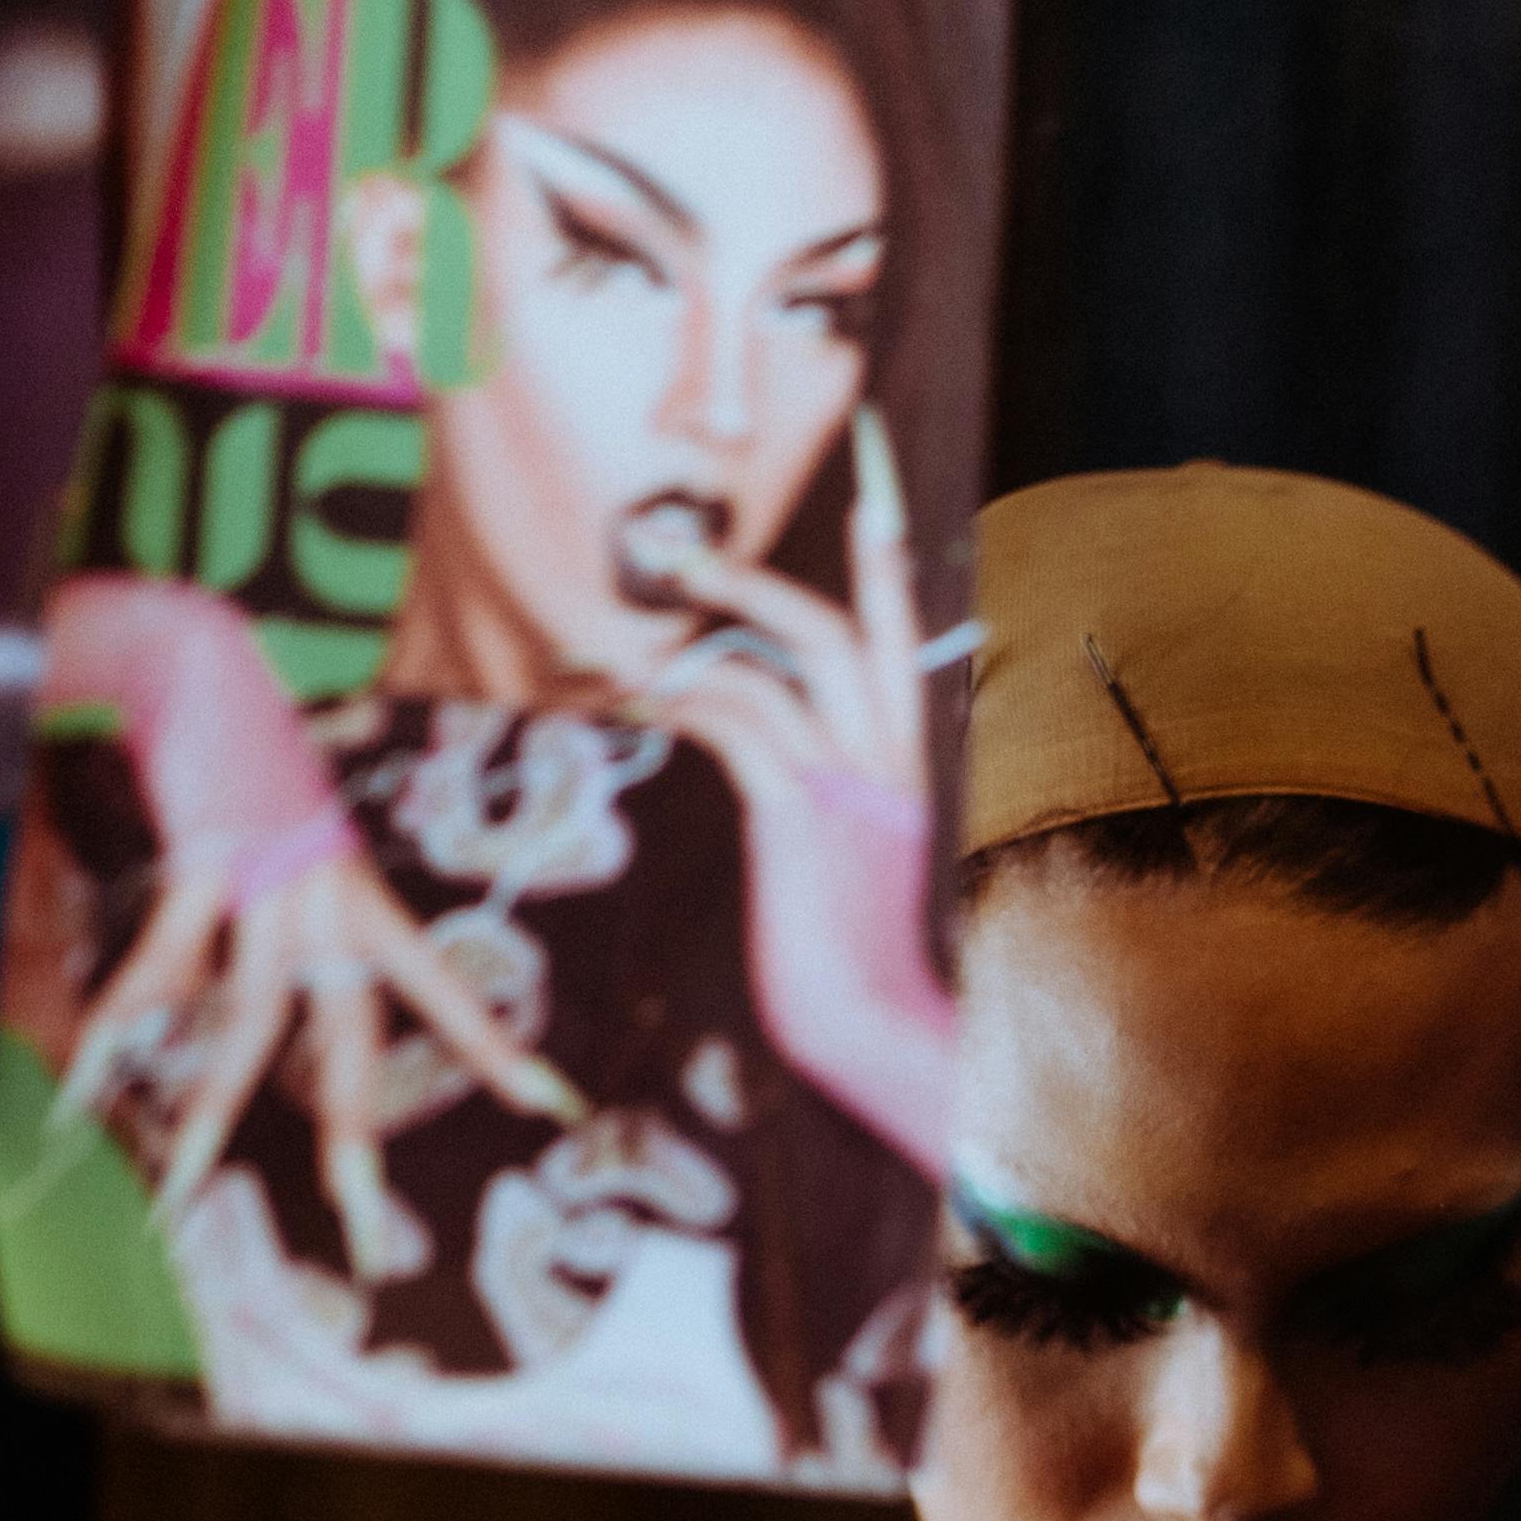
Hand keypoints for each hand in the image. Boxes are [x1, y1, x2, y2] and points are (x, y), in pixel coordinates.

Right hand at [42, 576, 580, 1268]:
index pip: (439, 986)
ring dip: (214, 1108)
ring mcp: (265, 880)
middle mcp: (325, 894)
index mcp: (357, 892)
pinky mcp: (200, 857)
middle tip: (362, 1235)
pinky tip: (94, 1074)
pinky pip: (161, 960)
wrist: (197, 651)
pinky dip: (126, 1016)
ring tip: (182, 1188)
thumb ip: (269, 921)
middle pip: (352, 1038)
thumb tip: (223, 1002)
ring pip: (250, 1020)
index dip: (493, 1047)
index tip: (554, 1105)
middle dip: (356, 1139)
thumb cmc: (239, 754)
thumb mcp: (280, 841)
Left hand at [630, 407, 951, 1179]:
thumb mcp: (833, 859)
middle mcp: (884, 763)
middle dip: (755, 578)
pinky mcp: (799, 816)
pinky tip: (631, 695)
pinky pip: (738, 723)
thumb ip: (809, 788)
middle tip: (676, 551)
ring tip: (619, 637)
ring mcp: (846, 787)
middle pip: (835, 631)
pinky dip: (680, 697)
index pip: (897, 642)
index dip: (885, 566)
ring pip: (781, 665)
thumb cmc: (844, 960)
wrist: (868, 1029)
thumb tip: (750, 739)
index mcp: (901, 766)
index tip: (877, 491)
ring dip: (694, 636)